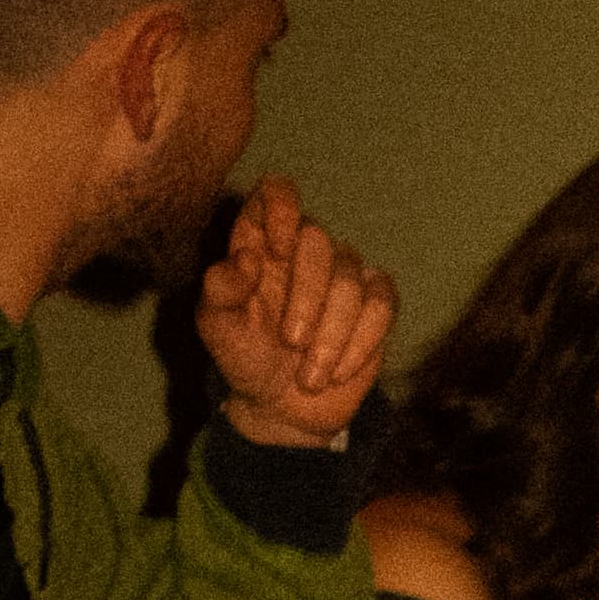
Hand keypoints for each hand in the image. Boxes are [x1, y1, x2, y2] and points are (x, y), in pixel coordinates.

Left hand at [195, 179, 396, 449]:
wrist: (280, 408)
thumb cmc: (244, 358)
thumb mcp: (217, 328)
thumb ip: (220, 289)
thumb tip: (247, 258)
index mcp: (260, 240)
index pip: (278, 191)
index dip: (282, 208)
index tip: (277, 250)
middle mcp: (304, 250)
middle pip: (317, 238)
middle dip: (307, 296)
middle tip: (290, 343)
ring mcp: (343, 276)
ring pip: (351, 278)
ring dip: (331, 335)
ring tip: (309, 375)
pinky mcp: (375, 305)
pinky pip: (382, 305)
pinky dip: (361, 342)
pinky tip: (338, 372)